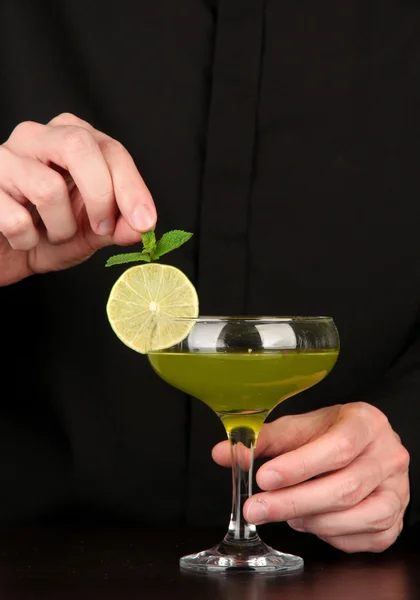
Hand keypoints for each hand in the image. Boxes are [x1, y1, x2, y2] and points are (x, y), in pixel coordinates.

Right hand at [0, 112, 156, 285]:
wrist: (3, 254)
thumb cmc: (45, 234)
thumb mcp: (90, 233)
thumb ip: (117, 226)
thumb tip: (141, 227)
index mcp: (70, 141)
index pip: (110, 150)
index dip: (132, 187)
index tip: (145, 221)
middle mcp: (37, 138)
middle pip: (79, 146)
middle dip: (100, 195)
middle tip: (100, 228)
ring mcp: (5, 158)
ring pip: (48, 187)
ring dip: (61, 228)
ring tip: (52, 234)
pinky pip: (16, 218)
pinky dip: (28, 240)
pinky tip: (23, 239)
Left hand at [213, 402, 409, 552]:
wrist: (366, 445)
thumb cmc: (331, 434)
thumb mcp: (300, 428)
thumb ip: (264, 441)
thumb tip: (222, 454)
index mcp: (365, 422)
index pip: (337, 446)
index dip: (300, 466)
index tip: (264, 477)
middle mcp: (388, 455)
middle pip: (344, 487)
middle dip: (293, 502)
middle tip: (256, 509)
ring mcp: (397, 489)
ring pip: (357, 515)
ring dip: (312, 520)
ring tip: (286, 512)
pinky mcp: (396, 518)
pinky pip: (366, 538)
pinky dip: (333, 535)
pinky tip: (311, 523)